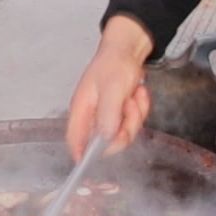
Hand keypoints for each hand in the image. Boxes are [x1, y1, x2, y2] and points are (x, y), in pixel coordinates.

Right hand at [65, 15, 154, 158]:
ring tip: (133, 95)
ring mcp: (107, 116)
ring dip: (135, 115)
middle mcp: (92, 116)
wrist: (128, 51)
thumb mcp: (112, 88)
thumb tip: (104, 137)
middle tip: (129, 108)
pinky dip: (141, 109)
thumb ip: (108, 114)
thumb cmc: (114, 64)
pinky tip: (137, 94)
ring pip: (124, 133)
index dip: (80, 155)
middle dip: (125, 128)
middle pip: (107, 141)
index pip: (74, 140)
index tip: (88, 164)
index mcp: (81, 110)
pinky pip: (134, 123)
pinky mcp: (120, 114)